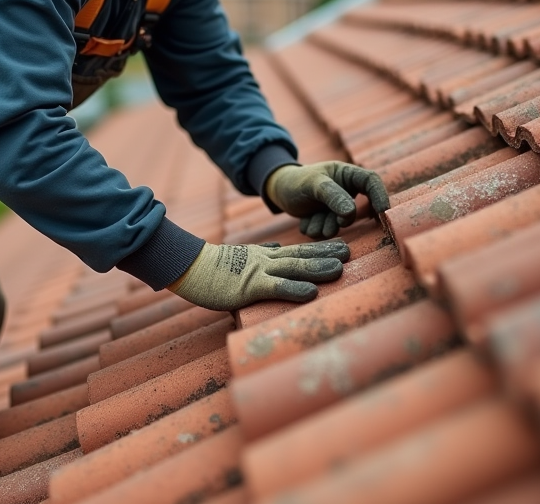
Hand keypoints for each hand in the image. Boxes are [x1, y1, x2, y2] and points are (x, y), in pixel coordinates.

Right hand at [168, 241, 349, 310]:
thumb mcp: (241, 256)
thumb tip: (277, 248)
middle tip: (350, 252)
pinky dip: (295, 289)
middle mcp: (266, 260)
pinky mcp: (249, 287)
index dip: (321, 248)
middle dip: (326, 254)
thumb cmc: (213, 266)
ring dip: (318, 268)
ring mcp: (258, 272)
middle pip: (301, 255)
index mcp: (265, 255)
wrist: (190, 266)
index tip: (342, 246)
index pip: (298, 249)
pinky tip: (312, 292)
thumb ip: (261, 253)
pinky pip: (276, 287)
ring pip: (294, 268)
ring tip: (340, 268)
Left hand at [265, 161, 389, 237]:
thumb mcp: (313, 184)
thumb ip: (332, 196)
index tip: (382, 213)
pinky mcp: (326, 220)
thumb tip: (351, 212)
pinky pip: (325, 232)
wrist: (278, 190)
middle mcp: (345, 191)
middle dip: (340, 220)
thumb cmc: (296, 180)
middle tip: (331, 221)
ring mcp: (336, 207)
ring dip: (324, 226)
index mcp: (347, 175)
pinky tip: (305, 220)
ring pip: (338, 225)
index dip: (380, 196)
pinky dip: (314, 229)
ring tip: (310, 218)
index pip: (372, 182)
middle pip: (354, 211)